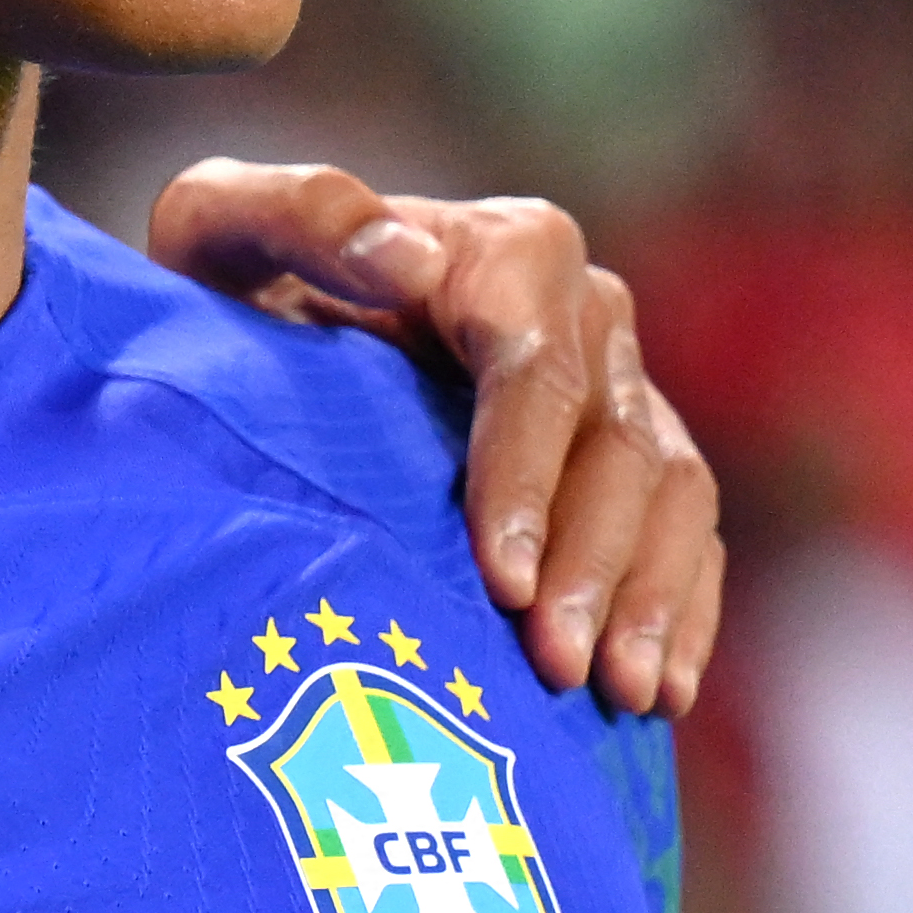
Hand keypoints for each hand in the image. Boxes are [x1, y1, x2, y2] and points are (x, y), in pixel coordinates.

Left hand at [150, 162, 724, 715]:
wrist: (259, 349)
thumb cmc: (231, 292)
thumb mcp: (221, 229)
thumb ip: (298, 217)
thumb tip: (407, 258)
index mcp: (506, 252)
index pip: (535, 370)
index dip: (527, 477)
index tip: (503, 583)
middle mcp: (586, 313)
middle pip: (616, 446)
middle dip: (594, 564)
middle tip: (556, 668)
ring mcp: (623, 391)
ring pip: (672, 494)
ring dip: (652, 599)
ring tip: (618, 695)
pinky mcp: (639, 465)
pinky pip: (690, 537)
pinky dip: (684, 613)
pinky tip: (659, 696)